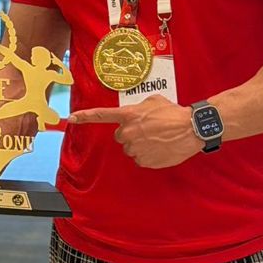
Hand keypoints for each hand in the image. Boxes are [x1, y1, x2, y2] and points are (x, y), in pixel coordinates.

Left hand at [69, 97, 201, 168]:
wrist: (191, 129)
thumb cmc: (174, 113)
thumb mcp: (154, 101)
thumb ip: (138, 108)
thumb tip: (136, 114)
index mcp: (129, 115)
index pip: (102, 116)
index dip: (85, 117)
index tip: (71, 119)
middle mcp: (128, 132)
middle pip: (120, 136)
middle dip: (131, 133)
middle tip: (148, 129)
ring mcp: (135, 148)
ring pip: (131, 148)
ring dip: (140, 144)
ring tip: (158, 138)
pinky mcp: (144, 161)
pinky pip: (140, 159)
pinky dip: (148, 155)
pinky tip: (160, 147)